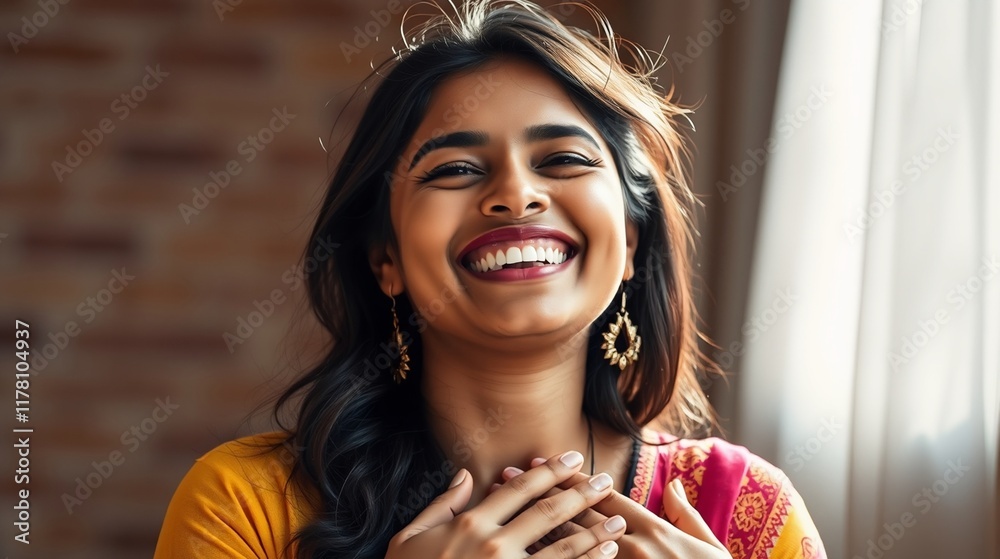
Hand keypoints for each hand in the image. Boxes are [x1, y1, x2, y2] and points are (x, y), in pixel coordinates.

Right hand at [385, 451, 627, 558]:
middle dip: (581, 495)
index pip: (518, 489)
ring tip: (617, 521)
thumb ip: (441, 504)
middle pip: (547, 512)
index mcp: (470, 524)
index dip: (548, 471)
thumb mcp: (410, 537)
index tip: (572, 459)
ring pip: (561, 548)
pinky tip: (604, 556)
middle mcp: (493, 546)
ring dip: (594, 533)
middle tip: (605, 481)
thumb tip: (464, 475)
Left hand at [495, 457, 731, 558]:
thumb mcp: (707, 545)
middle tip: (505, 475)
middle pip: (576, 514)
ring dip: (531, 525)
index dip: (568, 477)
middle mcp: (633, 547)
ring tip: (500, 509)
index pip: (602, 495)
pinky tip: (522, 552)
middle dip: (538, 492)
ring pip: (568, 544)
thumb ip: (685, 515)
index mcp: (653, 529)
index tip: (540, 461)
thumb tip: (675, 486)